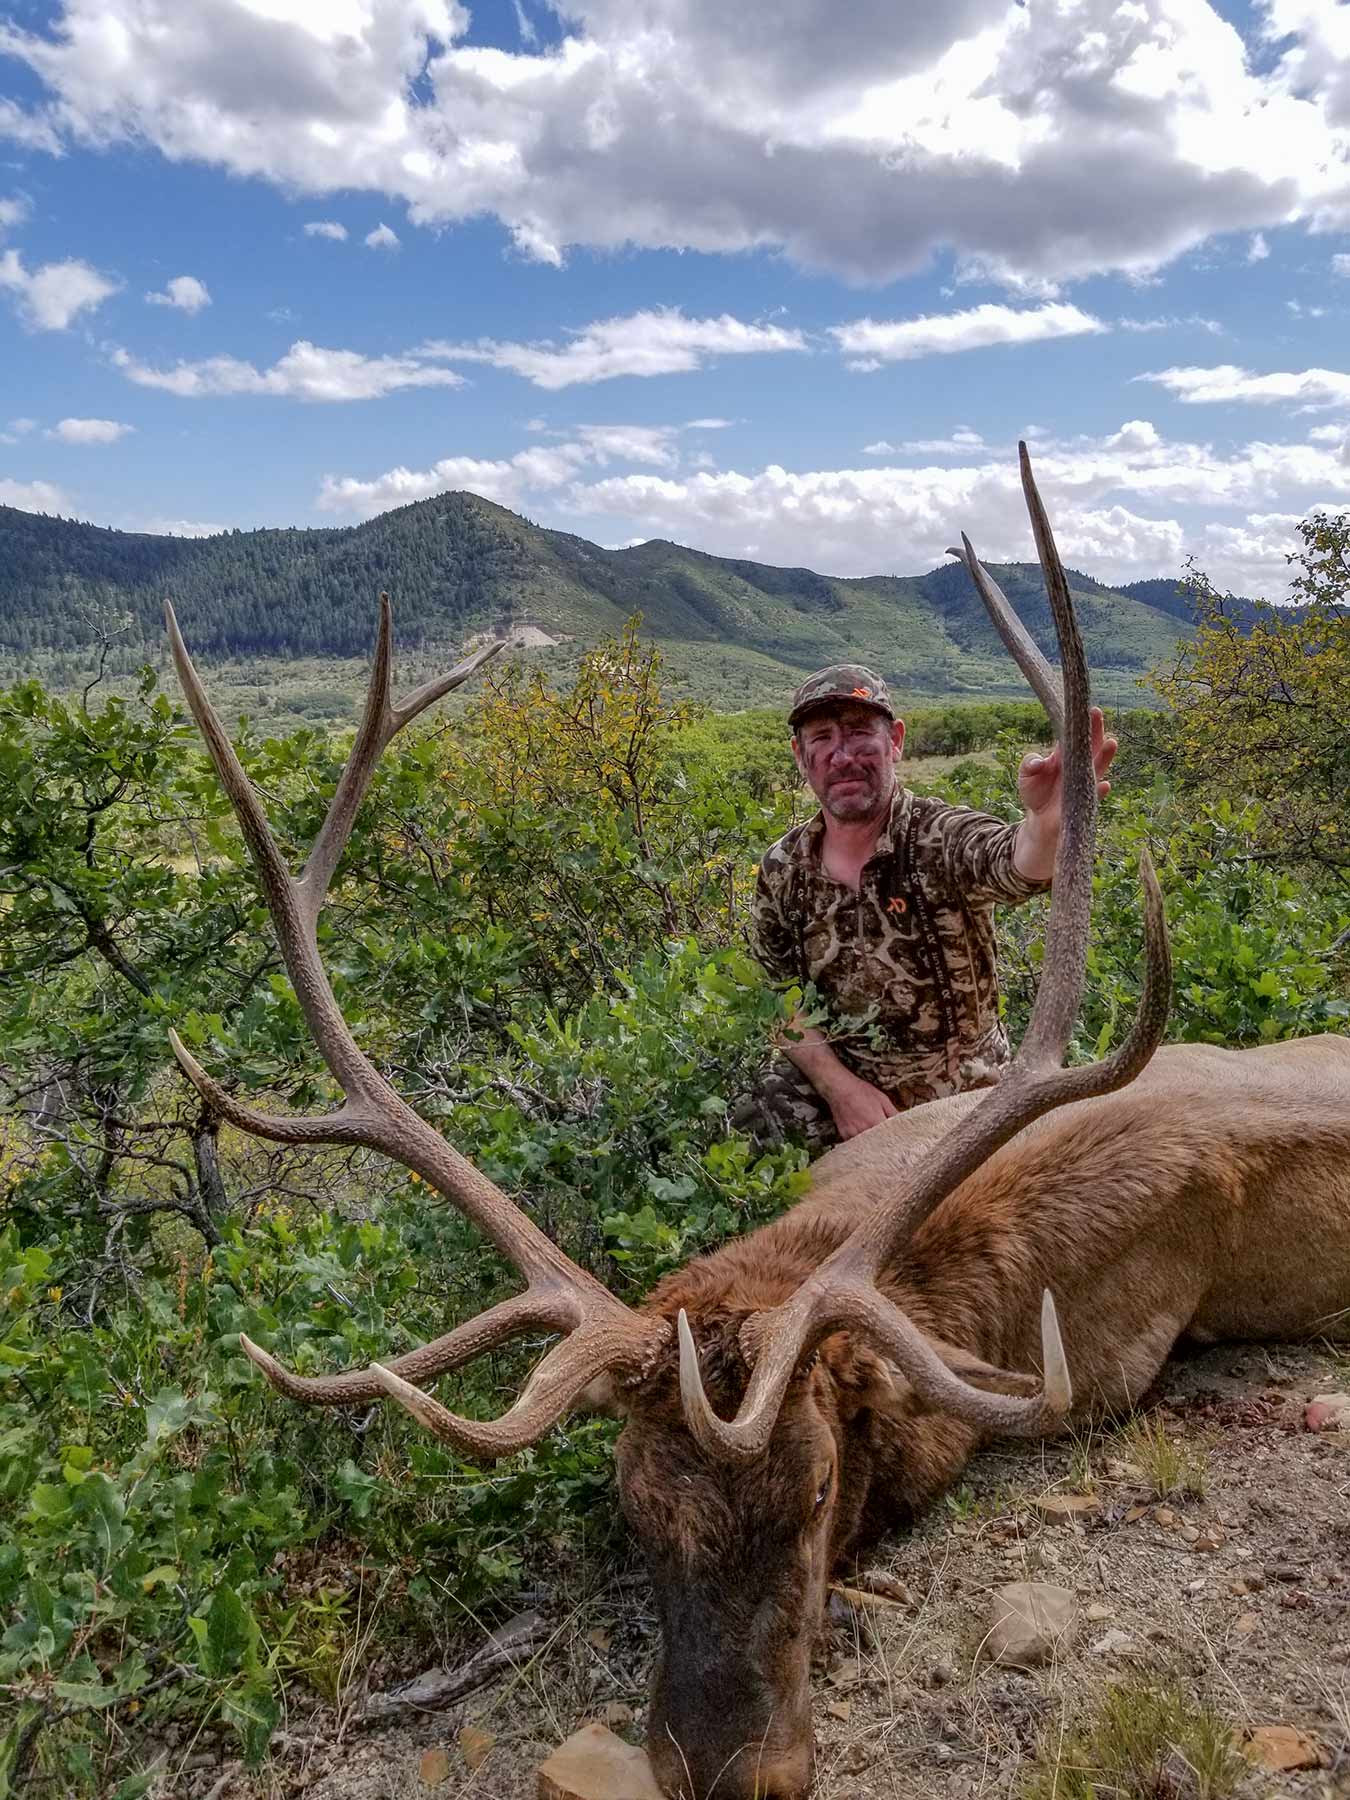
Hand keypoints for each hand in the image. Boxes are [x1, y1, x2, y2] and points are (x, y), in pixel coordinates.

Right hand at [827, 1074, 898, 1140]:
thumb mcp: (883, 1099)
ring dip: (873, 1146)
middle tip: (889, 1146)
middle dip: (884, 1145)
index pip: (890, 1138)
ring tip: (876, 1143)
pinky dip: (861, 1143)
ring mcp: (853, 1134)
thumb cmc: (862, 1091)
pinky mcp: (845, 1135)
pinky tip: (864, 1139)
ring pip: (867, 1147)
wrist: (840, 1089)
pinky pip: (856, 1144)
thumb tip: (903, 1124)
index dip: (895, 1141)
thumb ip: (894, 1113)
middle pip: (879, 1145)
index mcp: (876, 1121)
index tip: (899, 1143)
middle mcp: (864, 1130)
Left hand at [1017, 706, 1116, 835]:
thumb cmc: (1035, 792)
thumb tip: (1038, 762)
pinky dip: (1099, 791)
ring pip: (1098, 768)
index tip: (1087, 708)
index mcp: (1064, 756)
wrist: (1041, 819)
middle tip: (1098, 715)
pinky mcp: (1084, 802)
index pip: (1074, 736)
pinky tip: (1104, 785)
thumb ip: (1029, 764)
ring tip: (1112, 742)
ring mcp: (1083, 783)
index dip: (1080, 723)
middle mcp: (1078, 766)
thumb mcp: (1025, 775)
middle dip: (1095, 731)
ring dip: (1105, 756)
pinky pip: (1094, 796)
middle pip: (1090, 746)